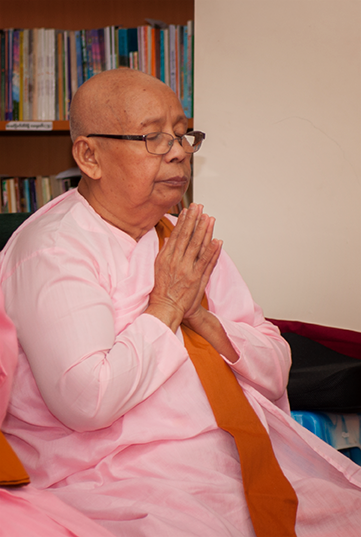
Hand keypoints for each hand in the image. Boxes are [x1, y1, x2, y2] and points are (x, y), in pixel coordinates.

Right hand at [146, 204, 221, 331]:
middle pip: (187, 236)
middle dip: (194, 220)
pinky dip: (212, 251)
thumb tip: (169, 239)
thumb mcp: (158, 268)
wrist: (165, 308)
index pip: (176, 235)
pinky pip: (206, 262)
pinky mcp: (196, 278)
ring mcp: (187, 269)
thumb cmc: (161, 291)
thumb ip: (165, 253)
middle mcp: (176, 261)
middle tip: (199, 207)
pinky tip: (218, 241)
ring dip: (204, 231)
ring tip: (209, 218)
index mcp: (165, 257)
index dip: (183, 222)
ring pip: (197, 246)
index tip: (188, 210)